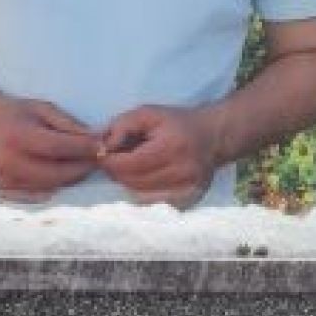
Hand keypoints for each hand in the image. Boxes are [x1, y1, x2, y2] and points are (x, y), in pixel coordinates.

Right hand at [0, 91, 101, 198]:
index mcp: (19, 136)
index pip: (60, 148)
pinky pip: (37, 193)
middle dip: (82, 168)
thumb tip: (96, 140)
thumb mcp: (42, 108)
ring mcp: (6, 178)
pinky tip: (59, 173)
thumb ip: (68, 124)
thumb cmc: (15, 112)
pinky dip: (53, 186)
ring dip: (70, 178)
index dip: (84, 149)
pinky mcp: (5, 189)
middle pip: (57, 173)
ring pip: (50, 186)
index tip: (103, 147)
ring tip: (80, 165)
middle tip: (96, 160)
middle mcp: (10, 161)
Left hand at [97, 102, 220, 207]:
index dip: (110, 161)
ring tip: (132, 166)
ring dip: (128, 182)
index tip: (104, 153)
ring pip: (139, 194)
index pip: (128, 165)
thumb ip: (122, 126)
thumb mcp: (147, 113)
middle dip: (117, 171)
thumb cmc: (176, 122)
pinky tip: (145, 177)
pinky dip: (141, 191)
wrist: (213, 137)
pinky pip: (151, 202)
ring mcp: (186, 190)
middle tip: (116, 159)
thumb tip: (103, 148)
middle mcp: (182, 173)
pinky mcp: (187, 201)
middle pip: (132, 182)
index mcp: (171, 148)